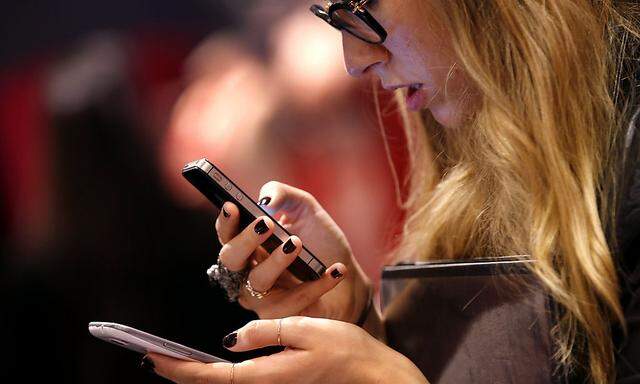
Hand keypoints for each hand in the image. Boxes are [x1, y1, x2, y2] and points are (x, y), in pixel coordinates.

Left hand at [148, 317, 427, 383]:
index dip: (177, 368)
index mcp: (266, 376)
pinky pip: (238, 381)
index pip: (211, 376)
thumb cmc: (346, 351)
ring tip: (169, 358)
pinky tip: (208, 362)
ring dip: (193, 372)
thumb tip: (229, 338)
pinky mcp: (278, 383)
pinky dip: (215, 372)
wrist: (374, 376)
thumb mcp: (305, 330)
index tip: (149, 358)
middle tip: (149, 356)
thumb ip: (265, 333)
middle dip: (177, 371)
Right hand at [215, 181, 369, 322]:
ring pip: (257, 282)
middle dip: (246, 240)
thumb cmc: (321, 243)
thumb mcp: (305, 208)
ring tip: (297, 243)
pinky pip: (293, 302)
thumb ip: (282, 195)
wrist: (350, 280)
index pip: (226, 234)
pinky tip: (335, 270)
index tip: (233, 206)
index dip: (226, 221)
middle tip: (267, 224)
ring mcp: (261, 297)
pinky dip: (316, 284)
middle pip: (230, 259)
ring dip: (276, 261)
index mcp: (249, 245)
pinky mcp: (281, 318)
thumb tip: (265, 200)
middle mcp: (247, 272)